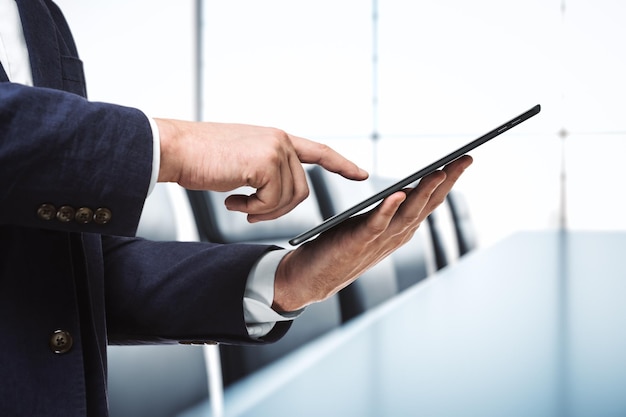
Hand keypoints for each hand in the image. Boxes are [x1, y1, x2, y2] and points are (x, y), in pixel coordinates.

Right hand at [155, 119, 367, 221]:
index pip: (319, 151)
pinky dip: (253, 209)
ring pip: (289, 198)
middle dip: (278, 209)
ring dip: (263, 211)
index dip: (341, 164)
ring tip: (238, 204)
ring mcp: (276, 149)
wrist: (176, 149)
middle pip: (301, 190)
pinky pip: (273, 201)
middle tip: (251, 212)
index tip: (361, 174)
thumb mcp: (243, 161)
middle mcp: (281, 141)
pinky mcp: (266, 162)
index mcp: (277, 139)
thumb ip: (266, 171)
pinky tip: (233, 201)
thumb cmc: (203, 159)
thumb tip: (279, 194)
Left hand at [272, 155, 472, 311]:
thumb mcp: (370, 226)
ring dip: (424, 192)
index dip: (448, 180)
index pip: (430, 201)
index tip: (464, 159)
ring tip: (438, 172)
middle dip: (447, 181)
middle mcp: (396, 234)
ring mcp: (380, 240)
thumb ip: (389, 212)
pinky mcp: (359, 242)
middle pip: (427, 204)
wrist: (313, 278)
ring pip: (408, 213)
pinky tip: (396, 194)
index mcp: (400, 229)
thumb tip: (405, 191)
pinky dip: (388, 209)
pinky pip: (376, 223)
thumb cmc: (340, 248)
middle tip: (464, 159)